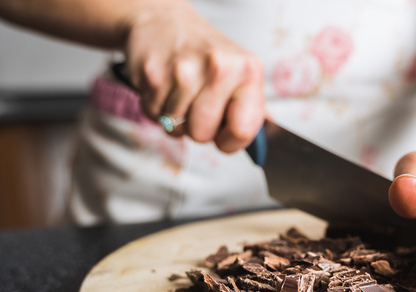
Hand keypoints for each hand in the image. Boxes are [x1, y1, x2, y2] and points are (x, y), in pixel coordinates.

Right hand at [123, 2, 264, 151]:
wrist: (163, 20)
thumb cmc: (205, 53)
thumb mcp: (239, 73)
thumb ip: (251, 109)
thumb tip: (263, 146)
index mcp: (248, 71)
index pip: (243, 130)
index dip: (230, 142)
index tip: (224, 133)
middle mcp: (219, 67)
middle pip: (203, 134)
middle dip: (198, 129)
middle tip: (197, 106)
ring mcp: (183, 70)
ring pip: (176, 129)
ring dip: (175, 119)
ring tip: (180, 92)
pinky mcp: (153, 74)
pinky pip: (153, 115)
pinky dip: (157, 108)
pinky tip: (164, 86)